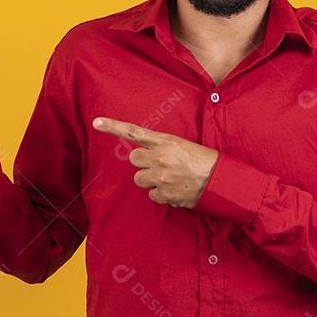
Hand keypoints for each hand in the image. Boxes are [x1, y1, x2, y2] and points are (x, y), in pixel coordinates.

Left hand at [93, 117, 218, 207]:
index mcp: (165, 141)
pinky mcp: (164, 194)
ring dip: (150, 178)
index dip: (112, 127)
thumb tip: (147, 157)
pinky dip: (161, 193)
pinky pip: (151, 195)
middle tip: (159, 163)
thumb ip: (162, 147)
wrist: (221, 181)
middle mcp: (159, 158)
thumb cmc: (204, 160)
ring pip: (140, 178)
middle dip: (143, 161)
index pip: (133, 131)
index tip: (96, 122)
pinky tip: (176, 188)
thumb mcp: (183, 145)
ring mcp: (160, 177)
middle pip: (134, 158)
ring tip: (170, 177)